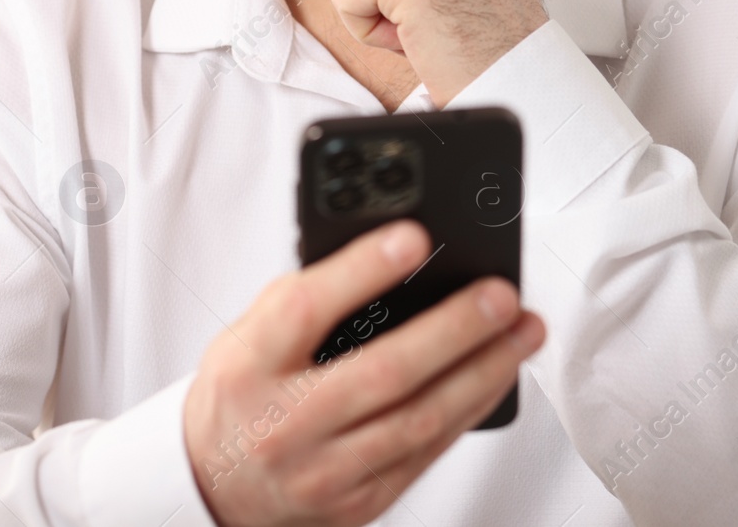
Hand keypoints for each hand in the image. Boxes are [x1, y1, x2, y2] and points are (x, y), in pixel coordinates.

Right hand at [182, 220, 544, 526]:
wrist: (215, 487)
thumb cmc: (240, 394)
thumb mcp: (246, 335)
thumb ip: (305, 298)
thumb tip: (389, 255)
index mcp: (250, 365)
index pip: (305, 310)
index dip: (362, 270)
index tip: (414, 237)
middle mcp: (285, 421)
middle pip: (382, 373)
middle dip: (454, 330)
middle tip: (501, 295)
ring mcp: (324, 471)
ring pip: (418, 419)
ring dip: (482, 372)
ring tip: (522, 332)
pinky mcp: (359, 502)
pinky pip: (426, 453)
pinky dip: (468, 410)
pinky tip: (495, 376)